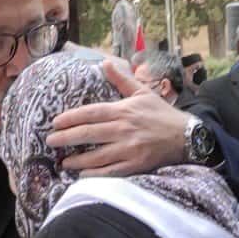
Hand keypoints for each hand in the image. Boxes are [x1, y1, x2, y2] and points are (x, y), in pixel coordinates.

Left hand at [47, 60, 190, 175]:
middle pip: (89, 133)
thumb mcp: (142, 93)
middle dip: (66, 138)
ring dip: (77, 160)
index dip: (71, 118)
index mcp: (124, 111)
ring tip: (63, 162)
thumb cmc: (162, 115)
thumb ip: (121, 80)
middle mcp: (124, 129)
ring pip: (97, 156)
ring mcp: (130, 149)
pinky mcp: (136, 165)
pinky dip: (95, 175)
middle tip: (50, 141)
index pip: (91, 113)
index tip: (55, 122)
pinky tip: (82, 175)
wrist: (188, 137)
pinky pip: (111, 172)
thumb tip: (105, 62)